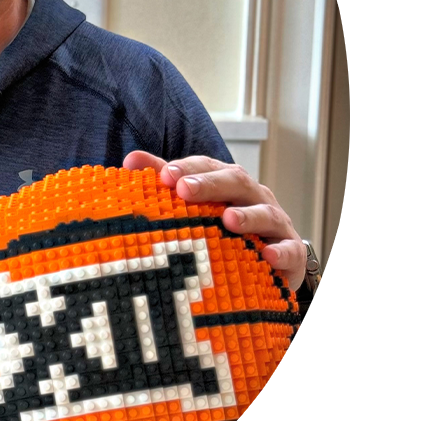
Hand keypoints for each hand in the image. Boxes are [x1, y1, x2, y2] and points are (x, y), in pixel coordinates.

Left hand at [122, 152, 305, 291]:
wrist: (268, 261)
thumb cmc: (221, 226)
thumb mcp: (194, 204)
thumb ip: (166, 181)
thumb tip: (130, 159)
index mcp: (226, 182)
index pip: (206, 167)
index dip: (187, 168)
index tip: (164, 175)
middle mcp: (252, 196)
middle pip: (235, 182)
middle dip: (210, 184)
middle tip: (185, 189)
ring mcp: (274, 223)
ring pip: (266, 213)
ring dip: (248, 215)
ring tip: (229, 219)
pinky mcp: (289, 253)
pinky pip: (290, 251)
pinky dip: (282, 252)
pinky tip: (268, 256)